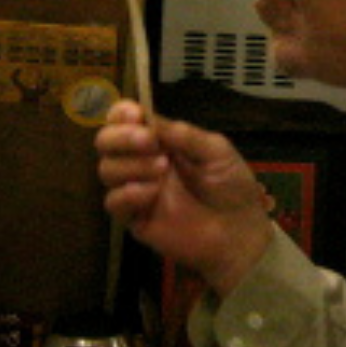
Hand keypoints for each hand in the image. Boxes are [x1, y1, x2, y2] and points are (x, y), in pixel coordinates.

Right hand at [95, 100, 273, 294]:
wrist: (239, 233)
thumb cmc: (231, 187)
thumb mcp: (217, 152)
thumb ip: (186, 135)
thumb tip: (153, 120)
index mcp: (160, 141)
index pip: (125, 120)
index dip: (122, 113)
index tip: (135, 114)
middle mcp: (142, 162)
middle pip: (106, 141)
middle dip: (122, 136)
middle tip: (149, 141)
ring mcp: (136, 190)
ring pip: (107, 169)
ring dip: (131, 164)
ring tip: (163, 168)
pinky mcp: (134, 218)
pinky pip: (113, 202)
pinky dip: (129, 193)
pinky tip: (153, 193)